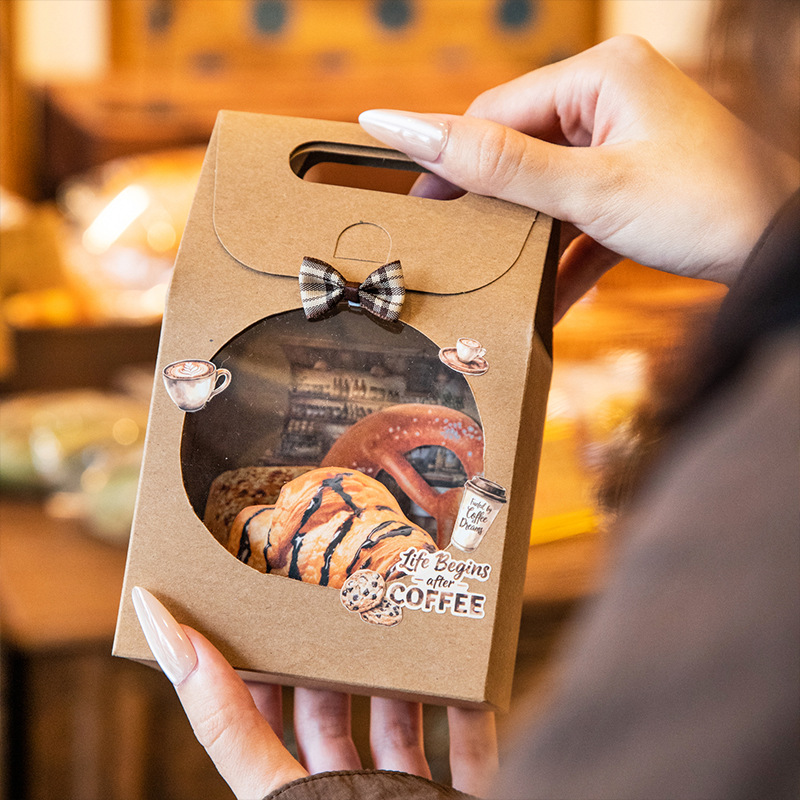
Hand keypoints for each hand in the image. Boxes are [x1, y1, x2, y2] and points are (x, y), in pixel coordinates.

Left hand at [132, 587, 496, 797]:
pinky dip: (470, 707)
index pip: (260, 718)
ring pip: (401, 721)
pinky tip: (464, 666)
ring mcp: (404, 798)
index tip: (253, 605)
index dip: (251, 663)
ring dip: (403, 670)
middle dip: (333, 652)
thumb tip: (171, 641)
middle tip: (332, 596)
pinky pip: (470, 747)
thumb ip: (229, 726)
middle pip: (335, 711)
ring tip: (397, 617)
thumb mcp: (281, 795)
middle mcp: (348, 797)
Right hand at [359, 35, 799, 320]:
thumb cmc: (706, 208)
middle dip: (492, 207)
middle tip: (454, 248)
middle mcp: (613, 100)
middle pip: (520, 151)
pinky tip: (549, 300)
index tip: (414, 205)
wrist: (782, 254)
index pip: (497, 112)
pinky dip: (566, 258)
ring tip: (498, 279)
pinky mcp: (636, 187)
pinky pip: (583, 218)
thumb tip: (411, 129)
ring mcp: (626, 144)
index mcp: (601, 75)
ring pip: (548, 191)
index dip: (450, 160)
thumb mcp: (590, 189)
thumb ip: (497, 165)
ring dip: (528, 242)